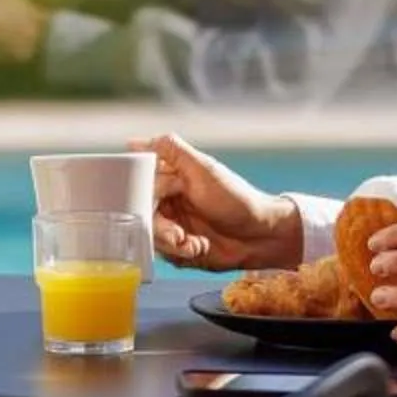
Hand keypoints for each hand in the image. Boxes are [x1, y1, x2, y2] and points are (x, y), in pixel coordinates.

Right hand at [142, 133, 302, 270]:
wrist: (262, 235)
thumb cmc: (238, 198)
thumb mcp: (204, 169)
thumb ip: (171, 151)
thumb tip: (134, 142)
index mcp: (170, 180)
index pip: (140, 188)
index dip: (143, 199)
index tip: (154, 207)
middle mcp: (169, 202)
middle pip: (142, 216)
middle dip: (159, 228)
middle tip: (176, 234)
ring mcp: (174, 226)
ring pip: (152, 237)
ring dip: (171, 244)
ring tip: (193, 244)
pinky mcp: (180, 248)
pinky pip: (165, 255)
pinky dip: (181, 254)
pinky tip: (199, 248)